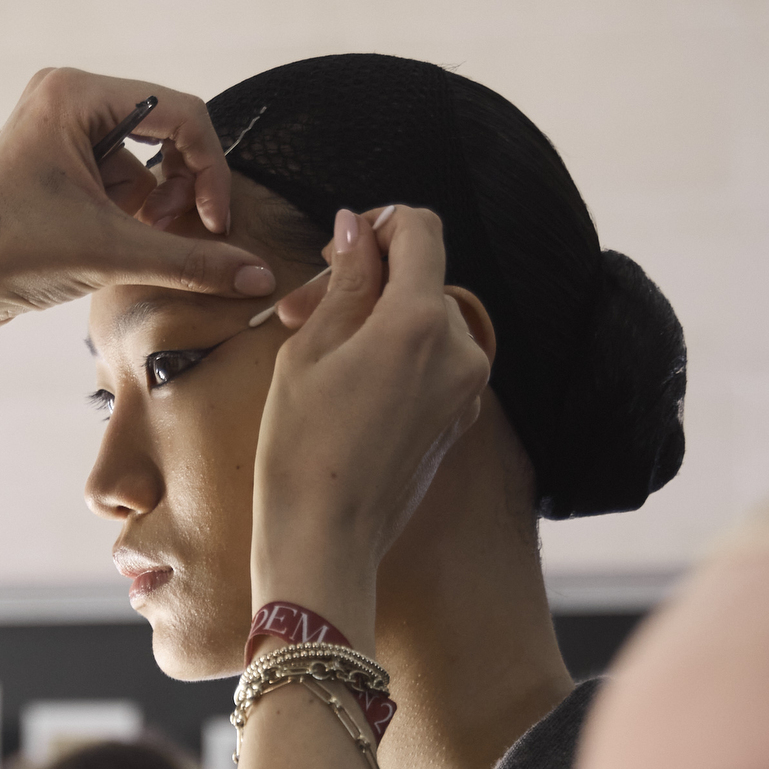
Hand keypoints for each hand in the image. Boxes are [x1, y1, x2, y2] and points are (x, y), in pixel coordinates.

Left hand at [0, 70, 275, 378]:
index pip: (179, 112)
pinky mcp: (57, 160)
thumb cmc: (11, 257)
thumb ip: (191, 261)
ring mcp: (60, 127)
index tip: (215, 225)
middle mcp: (67, 96)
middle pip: (165, 129)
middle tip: (176, 233)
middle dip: (179, 187)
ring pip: (144, 159)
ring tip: (137, 244)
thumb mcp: (112, 254)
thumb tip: (257, 275)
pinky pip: (118, 176)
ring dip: (155, 205)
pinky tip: (116, 244)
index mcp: (75, 94)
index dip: (209, 170)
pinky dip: (131, 212)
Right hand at [250, 205, 490, 649]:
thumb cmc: (302, 451)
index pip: (420, 229)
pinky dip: (397, 357)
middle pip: (422, 276)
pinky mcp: (459, 418)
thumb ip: (345, 281)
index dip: (378, 226)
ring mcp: (466, 388)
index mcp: (420, 322)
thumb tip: (356, 229)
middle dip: (368, 281)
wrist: (325, 542)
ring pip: (426, 320)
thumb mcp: (309, 351)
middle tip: (303, 311)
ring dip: (379, 321)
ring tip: (322, 355)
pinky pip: (433, 363)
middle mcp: (459, 350)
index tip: (339, 251)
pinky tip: (349, 388)